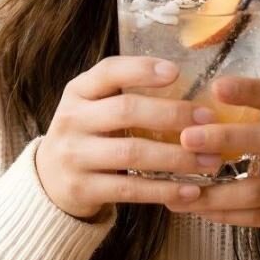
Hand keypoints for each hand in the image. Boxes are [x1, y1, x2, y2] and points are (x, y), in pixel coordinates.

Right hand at [34, 56, 221, 218]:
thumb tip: (191, 88)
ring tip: (210, 160)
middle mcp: (72, 119)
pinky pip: (130, 189)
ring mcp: (74, 155)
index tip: (176, 72)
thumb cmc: (88, 135)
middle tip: (208, 120)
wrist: (49, 179)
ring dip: (176, 156)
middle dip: (172, 114)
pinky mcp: (82, 188)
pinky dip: (164, 189)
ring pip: (132, 152)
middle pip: (126, 111)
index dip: (141, 70)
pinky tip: (191, 190)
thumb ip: (126, 95)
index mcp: (78, 91)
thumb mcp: (94, 107)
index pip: (108, 71)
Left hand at [165, 77, 259, 240]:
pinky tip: (199, 208)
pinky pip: (257, 217)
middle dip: (226, 139)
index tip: (216, 87)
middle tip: (186, 138)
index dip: (249, 91)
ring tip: (183, 187)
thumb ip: (255, 117)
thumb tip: (194, 108)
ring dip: (217, 190)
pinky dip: (225, 213)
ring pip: (258, 189)